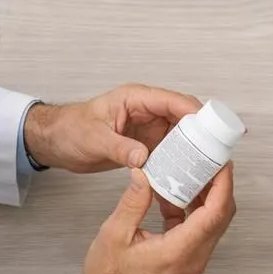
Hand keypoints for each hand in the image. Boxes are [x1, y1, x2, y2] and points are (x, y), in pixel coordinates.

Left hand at [25, 85, 199, 173]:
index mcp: (136, 99)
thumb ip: (119, 148)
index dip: (194, 114)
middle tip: (215, 154)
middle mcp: (147, 111)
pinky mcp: (146, 144)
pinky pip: (169, 150)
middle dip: (200, 134)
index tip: (210, 131)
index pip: (173, 101)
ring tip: (205, 167)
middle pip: (184, 117)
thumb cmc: (70, 130)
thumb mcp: (93, 139)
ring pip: (180, 136)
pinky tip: (185, 174)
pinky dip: (178, 161)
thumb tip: (143, 158)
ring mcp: (148, 127)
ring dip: (191, 149)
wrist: (56, 142)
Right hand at [69, 165, 235, 273]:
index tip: (221, 162)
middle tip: (208, 161)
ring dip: (205, 197)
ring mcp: (193, 262)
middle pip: (221, 216)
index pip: (215, 212)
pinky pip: (199, 231)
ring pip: (212, 223)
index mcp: (179, 251)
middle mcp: (194, 258)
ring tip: (190, 174)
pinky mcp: (187, 262)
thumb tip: (143, 172)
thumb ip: (133, 201)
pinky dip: (191, 211)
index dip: (223, 184)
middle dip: (218, 185)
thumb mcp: (115, 234)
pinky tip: (171, 198)